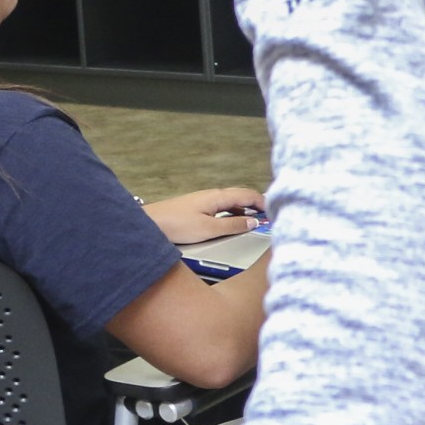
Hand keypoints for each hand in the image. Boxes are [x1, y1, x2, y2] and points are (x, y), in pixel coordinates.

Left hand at [146, 186, 267, 243]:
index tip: (275, 211)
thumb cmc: (175, 225)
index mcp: (218, 197)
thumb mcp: (209, 229)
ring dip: (246, 209)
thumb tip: (253, 222)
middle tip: (270, 215)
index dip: (264, 202)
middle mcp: (212, 195)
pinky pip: (222, 207)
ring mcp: (204, 200)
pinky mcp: (197, 208)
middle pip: (241, 195)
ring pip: (232, 201)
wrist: (149, 224)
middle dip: (258, 204)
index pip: (248, 194)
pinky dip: (234, 212)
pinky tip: (233, 222)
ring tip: (255, 220)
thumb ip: (233, 226)